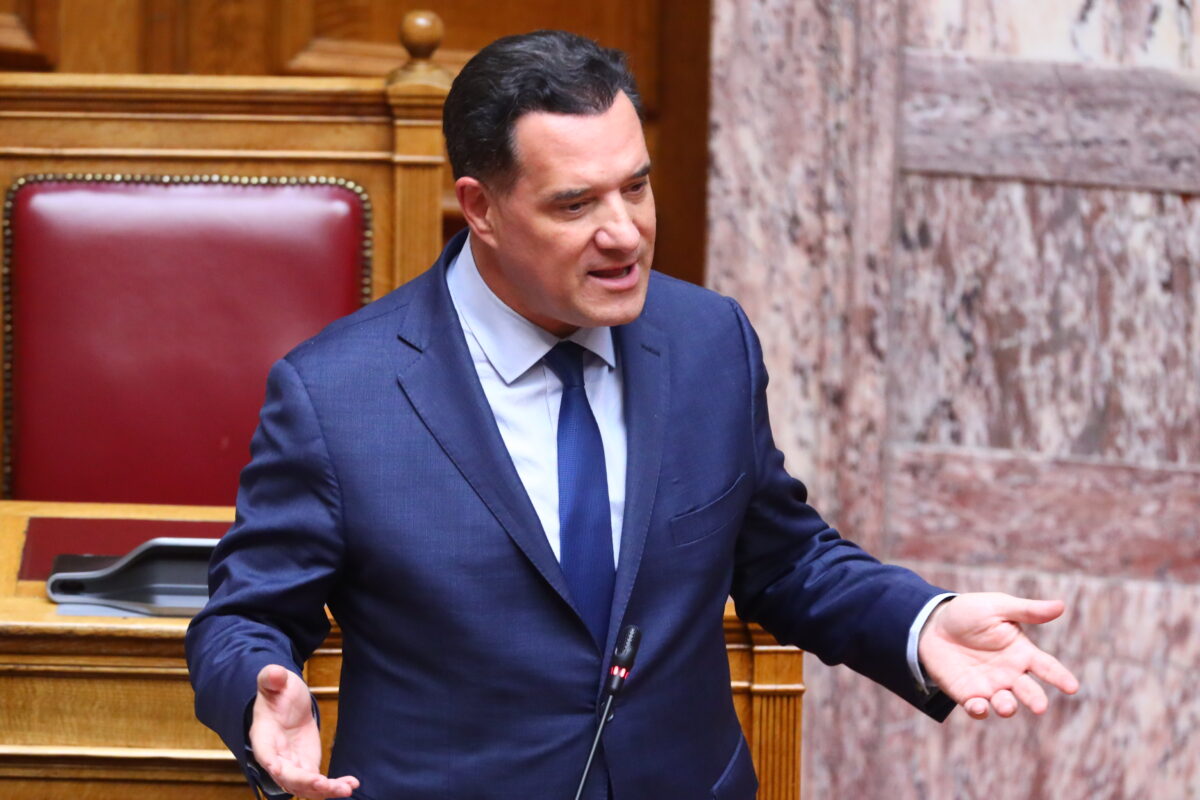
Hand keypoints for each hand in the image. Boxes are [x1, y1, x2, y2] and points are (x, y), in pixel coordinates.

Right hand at [249, 664, 359, 797]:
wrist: (287, 702)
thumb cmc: (277, 692)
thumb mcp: (274, 680)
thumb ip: (272, 678)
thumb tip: (275, 673)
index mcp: (264, 738)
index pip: (267, 756)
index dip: (276, 767)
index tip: (284, 772)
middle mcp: (276, 758)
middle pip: (288, 778)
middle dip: (306, 784)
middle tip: (326, 785)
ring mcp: (292, 765)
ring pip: (304, 787)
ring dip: (323, 791)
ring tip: (347, 789)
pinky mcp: (307, 767)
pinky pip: (319, 783)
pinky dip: (333, 787)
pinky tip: (351, 784)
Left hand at [918, 593, 1079, 718]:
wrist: (932, 624)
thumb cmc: (969, 613)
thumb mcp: (997, 606)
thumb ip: (1026, 611)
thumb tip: (1061, 605)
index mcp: (1022, 652)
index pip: (1047, 667)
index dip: (1060, 677)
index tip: (1072, 687)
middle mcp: (1010, 673)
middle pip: (1029, 691)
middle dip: (1035, 699)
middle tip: (1040, 706)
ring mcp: (990, 686)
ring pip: (1005, 704)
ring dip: (1008, 707)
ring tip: (1007, 705)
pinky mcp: (968, 694)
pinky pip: (977, 708)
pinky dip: (980, 710)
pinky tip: (979, 706)